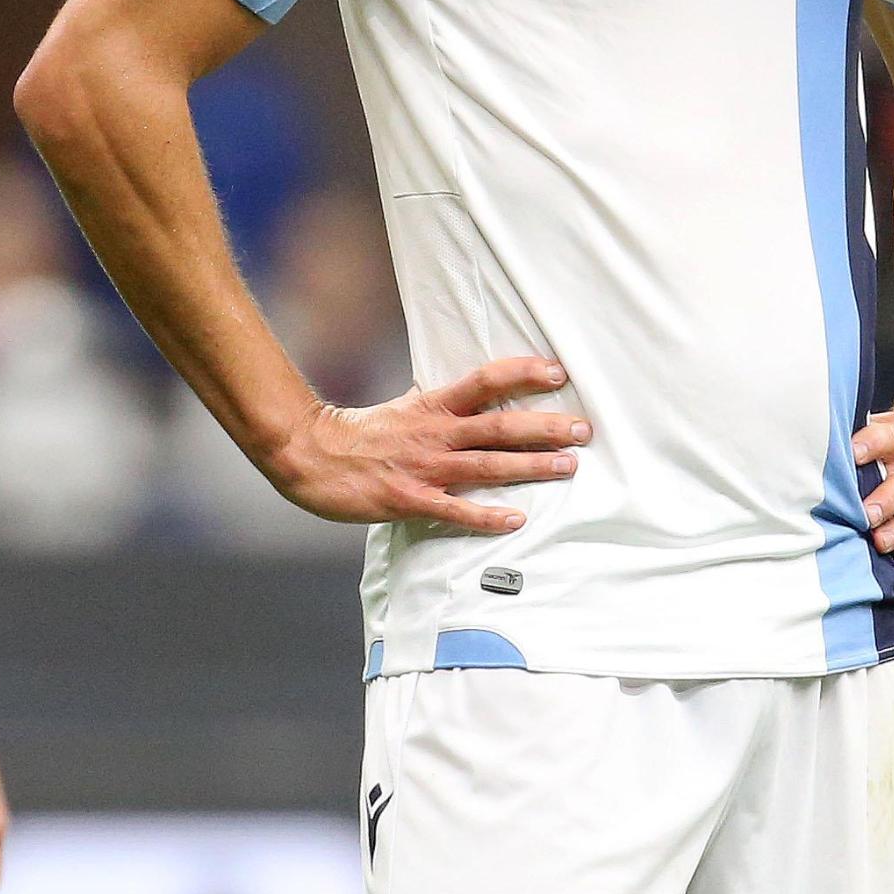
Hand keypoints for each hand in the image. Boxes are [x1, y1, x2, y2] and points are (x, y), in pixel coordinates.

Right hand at [259, 356, 583, 532]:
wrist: (310, 456)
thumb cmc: (358, 433)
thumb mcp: (403, 408)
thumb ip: (439, 406)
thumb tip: (473, 395)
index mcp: (432, 405)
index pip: (486, 381)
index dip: (523, 374)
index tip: (557, 373)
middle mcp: (435, 433)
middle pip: (500, 425)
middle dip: (545, 427)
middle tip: (584, 429)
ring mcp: (424, 467)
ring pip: (488, 464)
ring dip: (531, 466)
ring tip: (568, 467)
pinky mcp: (411, 499)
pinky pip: (456, 509)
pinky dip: (487, 515)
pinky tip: (516, 520)